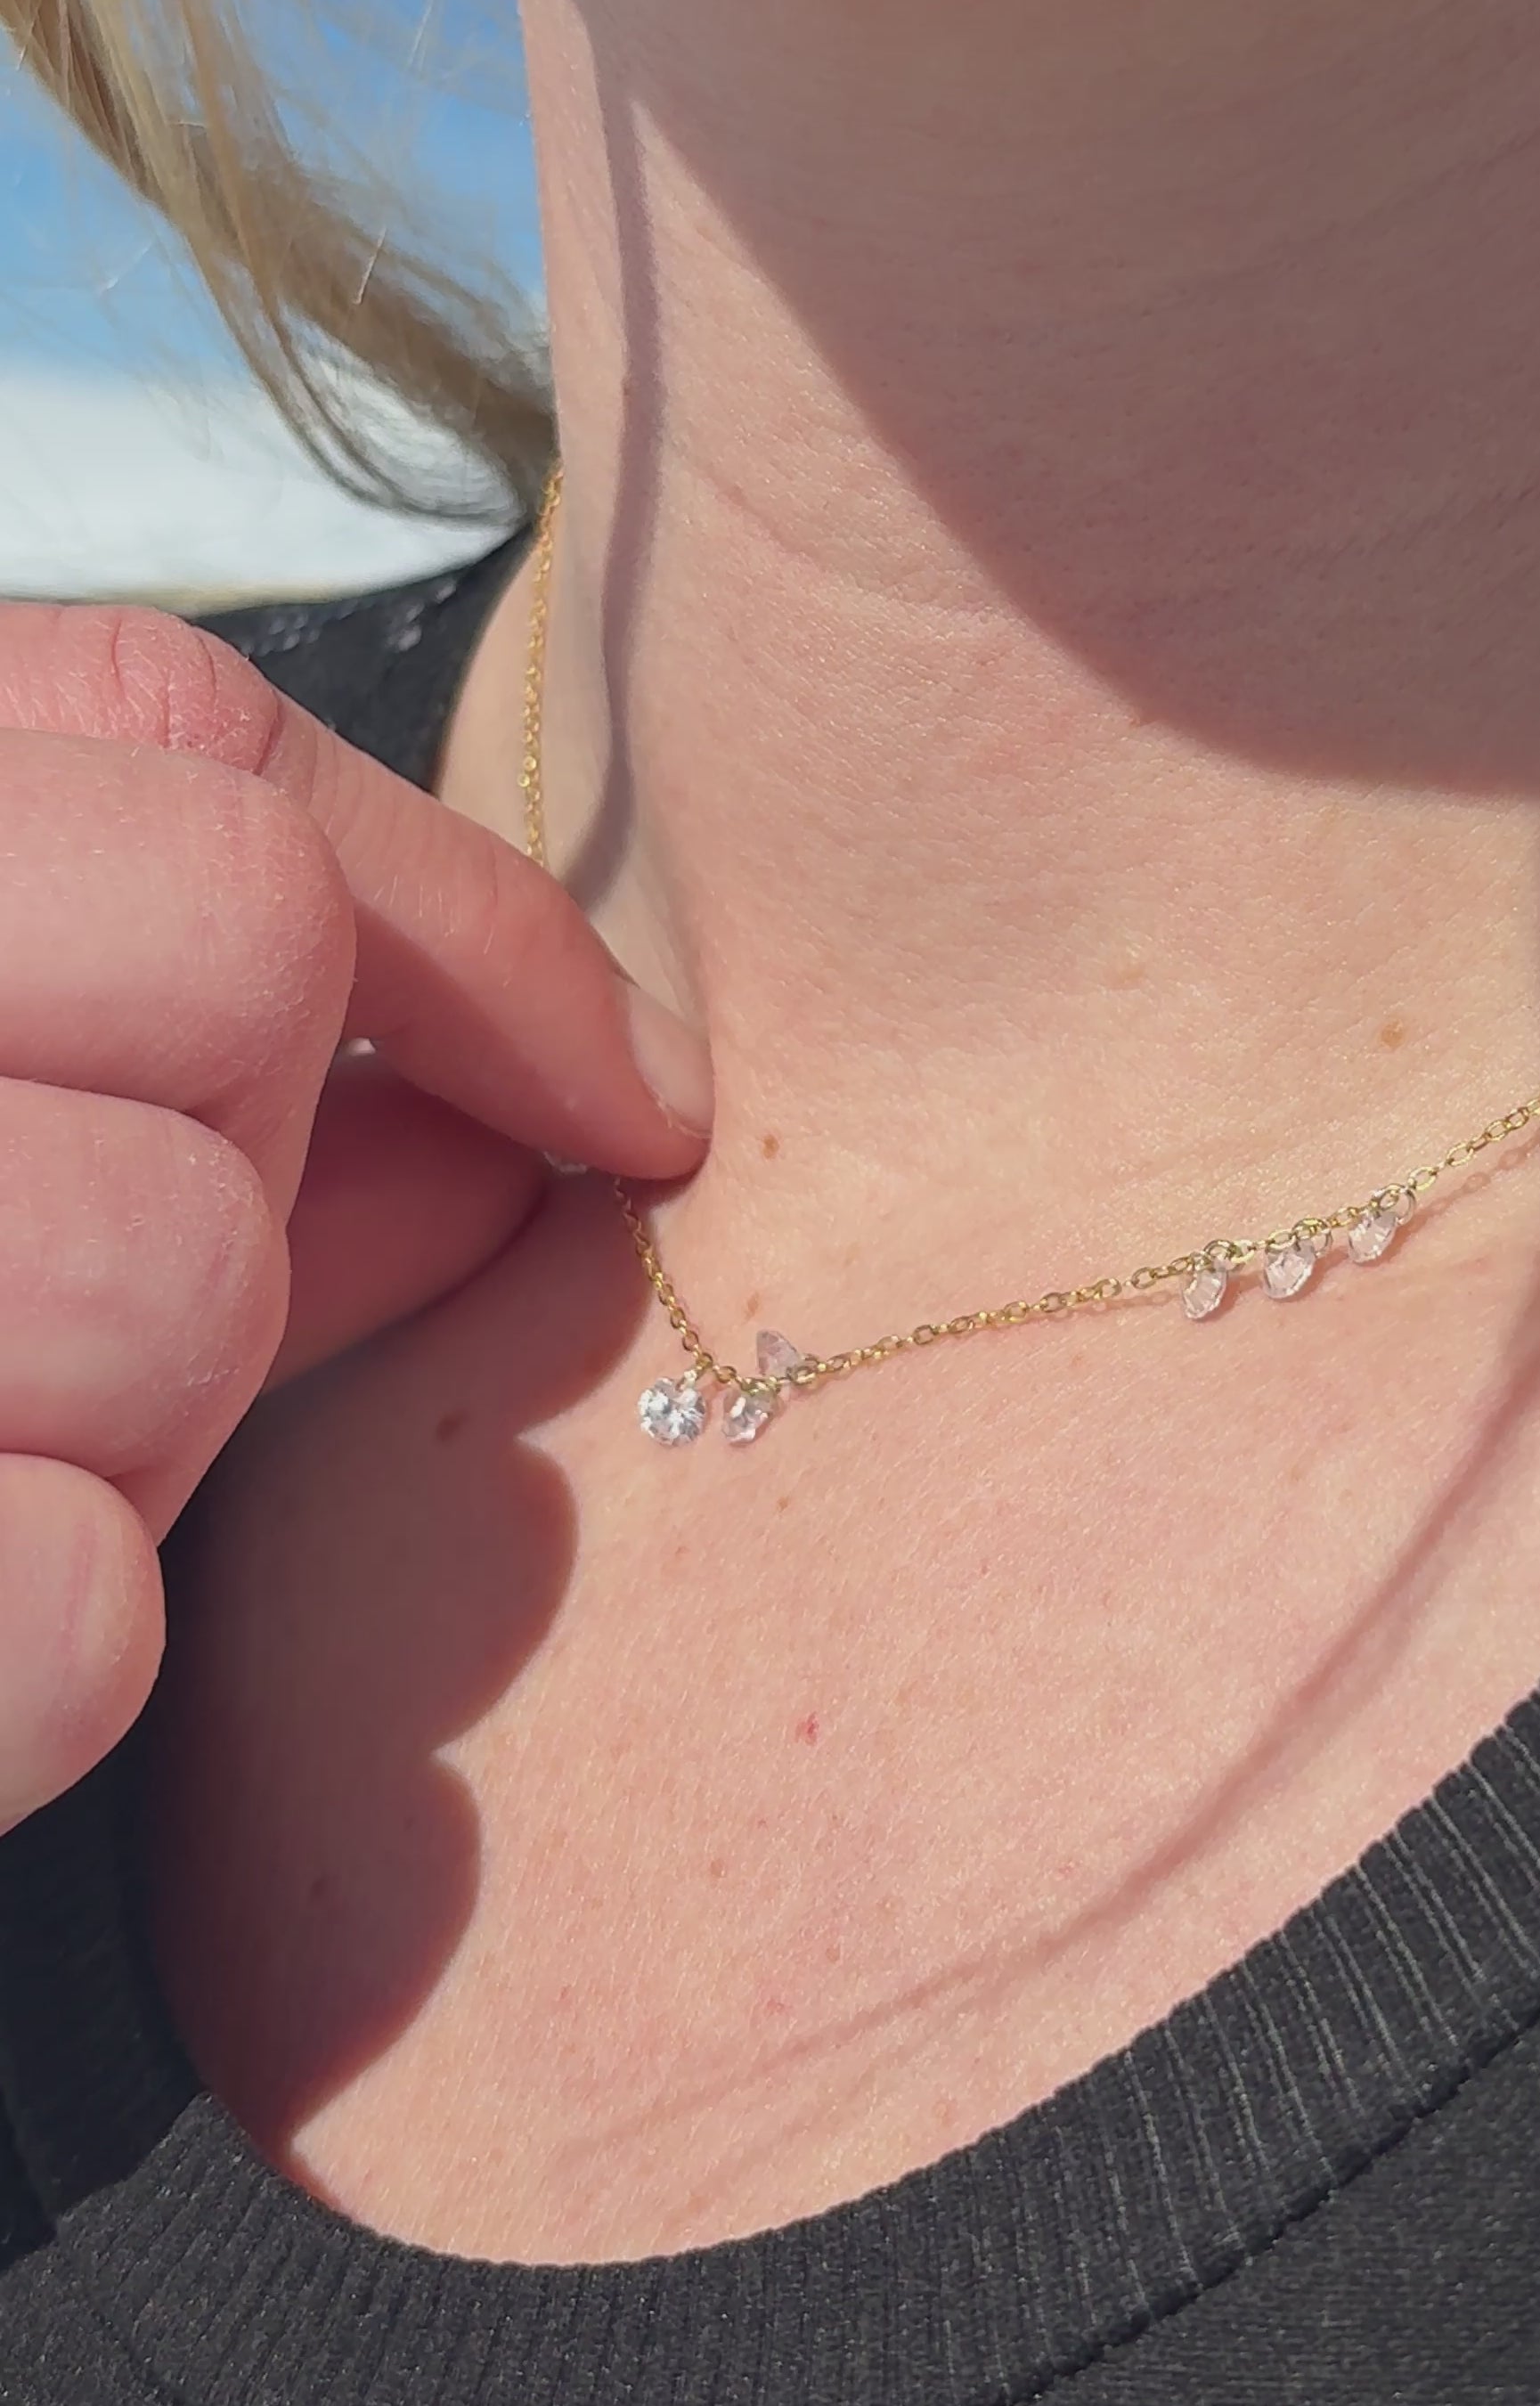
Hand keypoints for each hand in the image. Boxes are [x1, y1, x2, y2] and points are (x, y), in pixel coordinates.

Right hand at [0, 599, 708, 1834]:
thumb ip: (186, 1061)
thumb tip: (529, 1130)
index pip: (195, 744)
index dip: (462, 925)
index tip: (616, 1095)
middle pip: (229, 946)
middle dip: (253, 1145)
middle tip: (104, 1292)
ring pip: (185, 1277)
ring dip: (136, 1422)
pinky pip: (79, 1610)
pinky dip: (40, 1661)